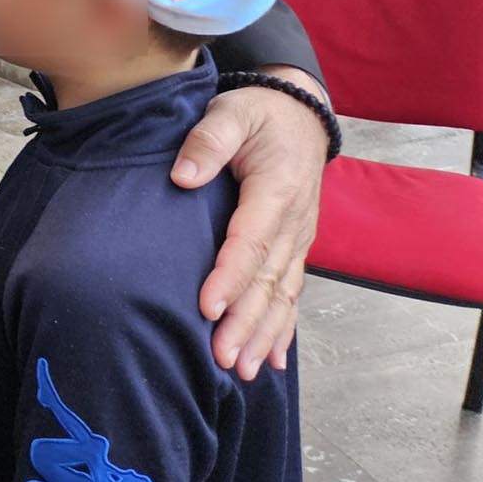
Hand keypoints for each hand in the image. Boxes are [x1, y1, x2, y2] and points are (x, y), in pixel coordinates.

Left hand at [173, 67, 328, 380]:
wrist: (299, 112)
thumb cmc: (258, 113)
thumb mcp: (232, 112)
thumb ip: (208, 140)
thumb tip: (183, 177)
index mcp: (276, 190)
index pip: (250, 240)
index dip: (230, 276)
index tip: (208, 306)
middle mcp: (294, 222)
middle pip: (268, 279)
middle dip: (245, 322)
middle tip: (222, 357)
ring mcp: (298, 238)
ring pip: (282, 294)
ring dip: (263, 334)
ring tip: (241, 369)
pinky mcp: (295, 245)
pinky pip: (291, 292)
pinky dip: (282, 327)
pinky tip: (270, 359)